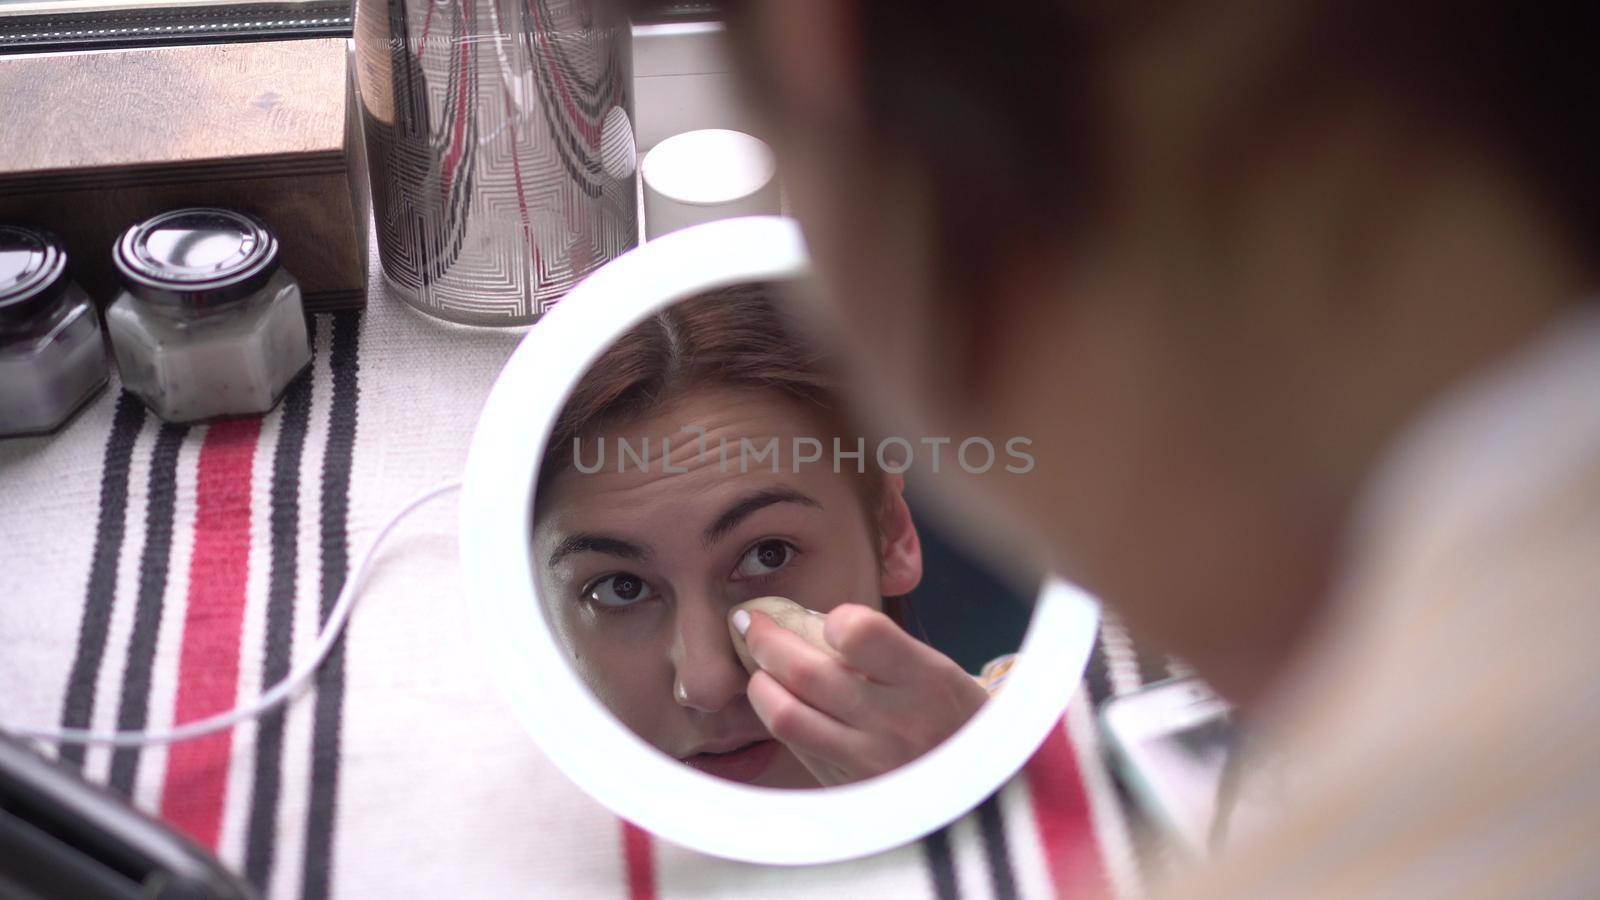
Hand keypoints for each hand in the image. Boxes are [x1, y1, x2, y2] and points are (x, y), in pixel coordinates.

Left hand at [732, 603, 989, 785]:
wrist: (980, 795)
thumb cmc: (950, 717)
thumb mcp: (936, 671)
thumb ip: (879, 648)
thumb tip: (807, 623)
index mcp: (926, 681)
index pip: (862, 634)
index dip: (837, 620)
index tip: (830, 620)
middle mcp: (896, 723)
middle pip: (806, 672)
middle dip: (766, 639)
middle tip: (752, 623)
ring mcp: (868, 763)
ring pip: (786, 715)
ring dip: (761, 683)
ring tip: (759, 668)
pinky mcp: (847, 791)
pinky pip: (796, 747)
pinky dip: (780, 717)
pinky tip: (780, 701)